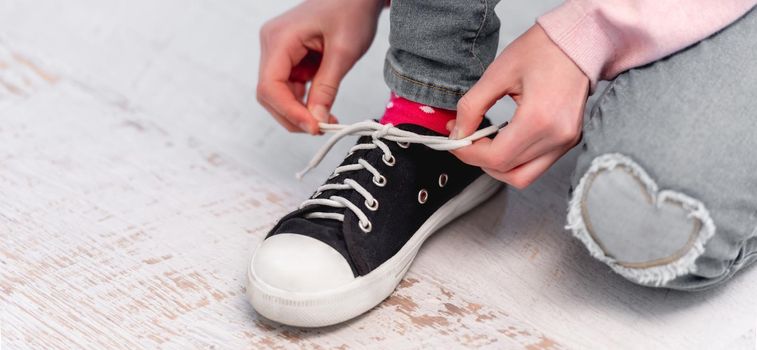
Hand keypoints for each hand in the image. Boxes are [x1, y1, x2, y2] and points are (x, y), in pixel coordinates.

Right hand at [257, 0, 383, 133]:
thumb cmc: (351, 9)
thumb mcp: (344, 51)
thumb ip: (327, 87)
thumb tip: (316, 119)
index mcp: (280, 38)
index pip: (270, 86)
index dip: (289, 112)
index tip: (314, 127)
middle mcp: (272, 44)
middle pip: (269, 94)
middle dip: (293, 116)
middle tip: (322, 128)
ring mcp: (279, 51)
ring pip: (279, 94)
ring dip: (300, 112)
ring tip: (327, 120)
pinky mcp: (290, 57)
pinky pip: (290, 87)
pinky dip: (304, 102)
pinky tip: (323, 109)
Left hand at [449, 24, 588, 188]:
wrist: (579, 41)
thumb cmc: (543, 50)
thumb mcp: (498, 73)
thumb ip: (472, 106)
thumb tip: (458, 132)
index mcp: (540, 118)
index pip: (496, 157)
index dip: (468, 154)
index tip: (454, 140)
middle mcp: (557, 136)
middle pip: (508, 171)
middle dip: (479, 159)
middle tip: (464, 139)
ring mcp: (566, 141)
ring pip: (523, 176)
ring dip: (497, 166)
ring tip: (482, 142)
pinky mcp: (569, 141)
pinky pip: (536, 166)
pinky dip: (514, 160)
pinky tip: (502, 140)